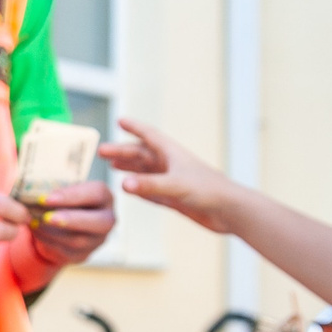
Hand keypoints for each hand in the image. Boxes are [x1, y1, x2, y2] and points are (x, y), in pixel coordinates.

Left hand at [20, 177, 115, 267]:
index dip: (71, 196)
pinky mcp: (84, 255)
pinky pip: (67, 252)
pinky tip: (36, 232)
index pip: (95, 194)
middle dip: (71, 220)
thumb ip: (54, 188)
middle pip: (98, 223)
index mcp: (104, 196)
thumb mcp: (62, 188)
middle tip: (46, 218)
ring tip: (34, 222)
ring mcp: (97, 240)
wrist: (63, 220)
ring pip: (79, 241)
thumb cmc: (64, 198)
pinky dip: (48, 242)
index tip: (45, 198)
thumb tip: (33, 192)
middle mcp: (107, 219)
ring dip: (53, 232)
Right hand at [100, 118, 243, 233]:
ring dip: (129, 168)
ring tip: (112, 167)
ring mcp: (173, 181)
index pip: (149, 135)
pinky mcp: (175, 197)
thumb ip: (149, 186)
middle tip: (102, 151)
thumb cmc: (208, 191)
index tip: (120, 120)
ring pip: (145, 171)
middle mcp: (171, 164)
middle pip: (142, 154)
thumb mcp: (175, 186)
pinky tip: (130, 188)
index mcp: (172, 153)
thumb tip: (123, 184)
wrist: (229, 211)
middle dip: (123, 152)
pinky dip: (139, 187)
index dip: (134, 127)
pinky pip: (151, 190)